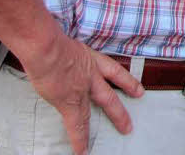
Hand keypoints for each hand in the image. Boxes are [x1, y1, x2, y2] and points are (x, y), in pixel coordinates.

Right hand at [20, 31, 143, 154]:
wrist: (47, 48)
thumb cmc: (48, 41)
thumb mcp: (63, 44)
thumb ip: (65, 54)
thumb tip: (55, 57)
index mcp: (90, 59)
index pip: (113, 71)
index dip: (126, 81)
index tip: (138, 90)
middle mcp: (91, 75)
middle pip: (112, 91)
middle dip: (123, 102)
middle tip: (135, 111)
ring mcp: (83, 89)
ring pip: (105, 104)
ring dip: (116, 117)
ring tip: (126, 129)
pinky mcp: (70, 102)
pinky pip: (77, 124)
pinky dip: (79, 139)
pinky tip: (82, 150)